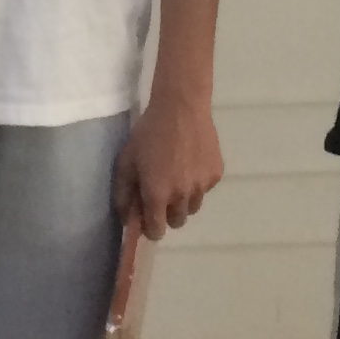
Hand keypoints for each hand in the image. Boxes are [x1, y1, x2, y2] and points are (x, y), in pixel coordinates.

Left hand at [114, 90, 223, 237]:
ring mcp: (202, 186)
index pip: (157, 231)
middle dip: (167, 213)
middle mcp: (182, 196)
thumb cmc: (149, 133)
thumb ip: (123, 194)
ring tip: (178, 175)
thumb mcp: (126, 161)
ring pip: (193, 207)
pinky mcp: (216, 174)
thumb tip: (127, 218)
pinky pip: (205, 189)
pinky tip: (191, 162)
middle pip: (177, 222)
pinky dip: (197, 183)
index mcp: (157, 195)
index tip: (147, 216)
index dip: (150, 227)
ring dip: (184, 200)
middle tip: (162, 193)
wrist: (181, 106)